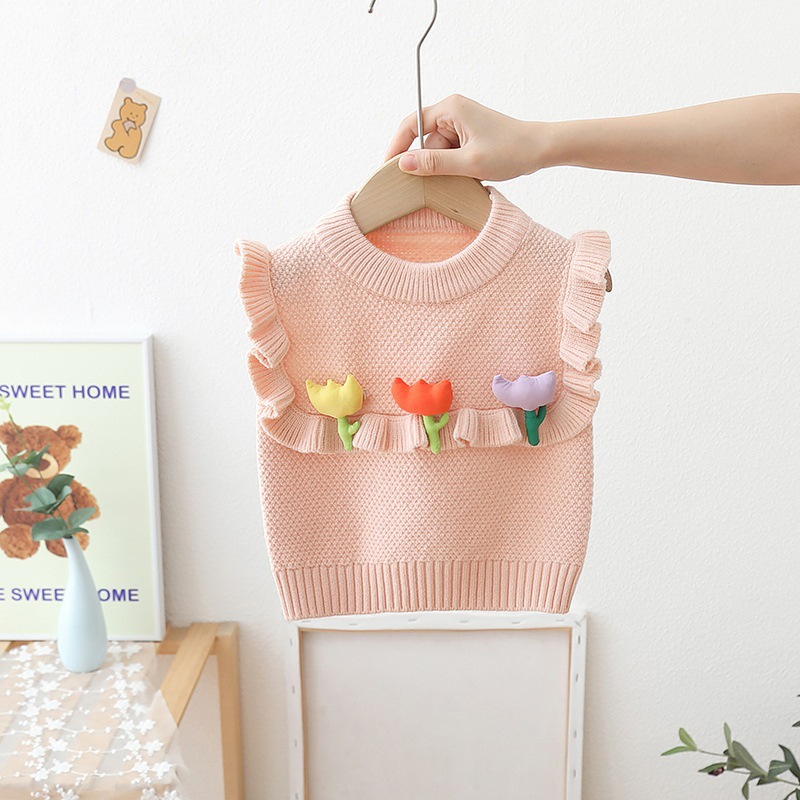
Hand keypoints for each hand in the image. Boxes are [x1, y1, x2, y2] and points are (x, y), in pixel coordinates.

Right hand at [383, 93, 553, 181]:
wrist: (540, 150)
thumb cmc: (511, 151)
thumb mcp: (468, 162)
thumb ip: (433, 163)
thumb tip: (403, 165)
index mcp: (450, 109)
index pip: (410, 125)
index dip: (396, 147)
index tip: (387, 169)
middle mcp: (453, 111)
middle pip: (424, 141)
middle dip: (430, 163)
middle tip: (439, 182)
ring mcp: (461, 124)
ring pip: (438, 151)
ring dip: (445, 168)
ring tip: (465, 176)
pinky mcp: (468, 135)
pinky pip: (450, 153)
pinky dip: (454, 167)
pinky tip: (469, 174)